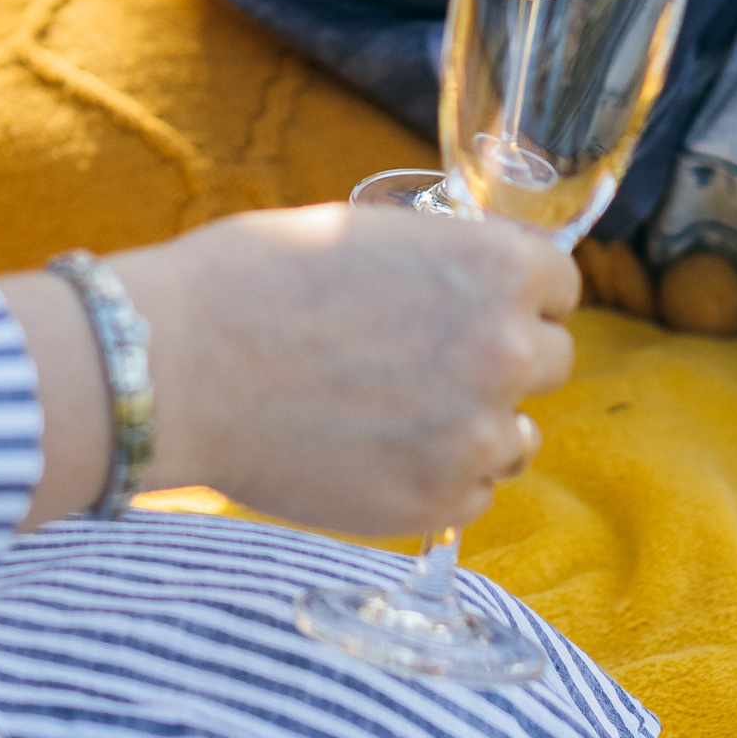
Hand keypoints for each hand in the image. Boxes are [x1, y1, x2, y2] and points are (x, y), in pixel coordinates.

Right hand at [117, 201, 579, 536]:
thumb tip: (467, 284)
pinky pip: (472, 495)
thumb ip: (437, 262)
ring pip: (517, 436)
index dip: (518, 295)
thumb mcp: (363, 234)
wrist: (176, 366)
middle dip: (499, 359)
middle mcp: (505, 349)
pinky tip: (375, 455)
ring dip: (476, 427)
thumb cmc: (250, 281)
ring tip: (398, 416)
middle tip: (430, 363)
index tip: (482, 307)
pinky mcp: (437, 503)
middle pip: (550, 360)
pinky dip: (436, 480)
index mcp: (496, 266)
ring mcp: (476, 435)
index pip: (560, 287)